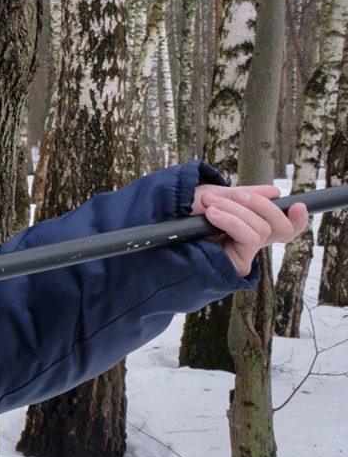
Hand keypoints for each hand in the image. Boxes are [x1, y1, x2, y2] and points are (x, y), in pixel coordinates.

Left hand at [192, 184, 308, 275]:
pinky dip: (232, 221)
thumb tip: (274, 192)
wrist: (156, 223)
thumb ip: (244, 196)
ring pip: (262, 229)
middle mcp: (248, 242)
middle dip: (260, 204)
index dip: (297, 220)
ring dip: (236, 210)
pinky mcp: (234, 265)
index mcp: (247, 225)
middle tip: (236, 194)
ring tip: (209, 204)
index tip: (299, 205)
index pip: (282, 227)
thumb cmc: (181, 210)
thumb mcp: (214, 196)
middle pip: (278, 226)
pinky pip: (249, 239)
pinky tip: (213, 215)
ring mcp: (241, 254)